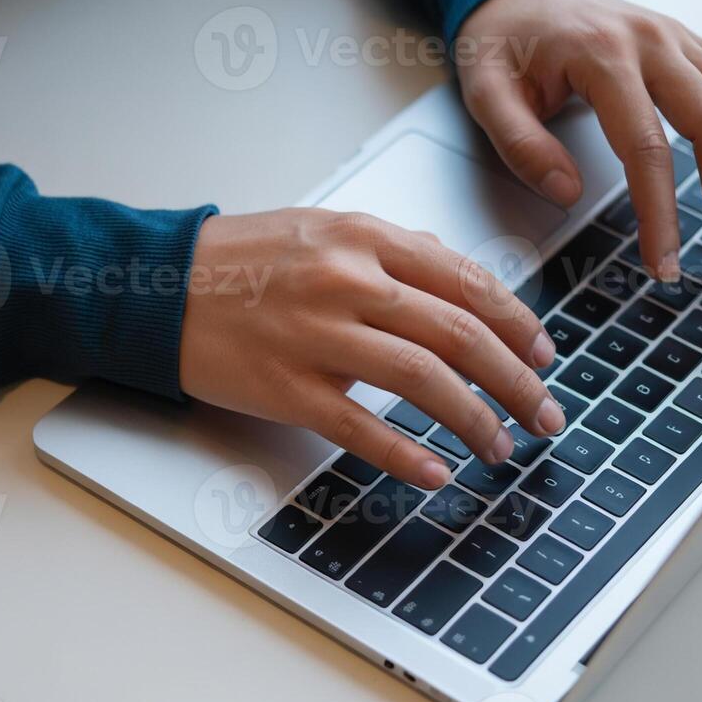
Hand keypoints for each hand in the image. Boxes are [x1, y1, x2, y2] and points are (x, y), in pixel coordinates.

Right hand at [178, 210, 565, 488]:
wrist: (157, 284)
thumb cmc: (241, 260)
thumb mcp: (324, 229)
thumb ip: (394, 254)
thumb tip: (465, 286)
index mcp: (363, 237)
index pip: (467, 281)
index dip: (518, 324)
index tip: (543, 356)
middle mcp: (347, 282)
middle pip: (460, 335)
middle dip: (516, 382)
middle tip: (545, 414)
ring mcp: (316, 337)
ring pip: (423, 382)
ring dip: (476, 421)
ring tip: (501, 446)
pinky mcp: (286, 388)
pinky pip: (362, 429)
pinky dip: (408, 456)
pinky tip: (437, 472)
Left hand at [456, 0, 701, 278]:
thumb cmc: (503, 41)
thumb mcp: (486, 92)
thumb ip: (521, 146)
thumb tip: (569, 193)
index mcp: (601, 55)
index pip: (647, 148)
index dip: (661, 213)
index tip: (662, 261)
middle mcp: (652, 40)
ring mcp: (678, 36)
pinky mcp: (690, 41)